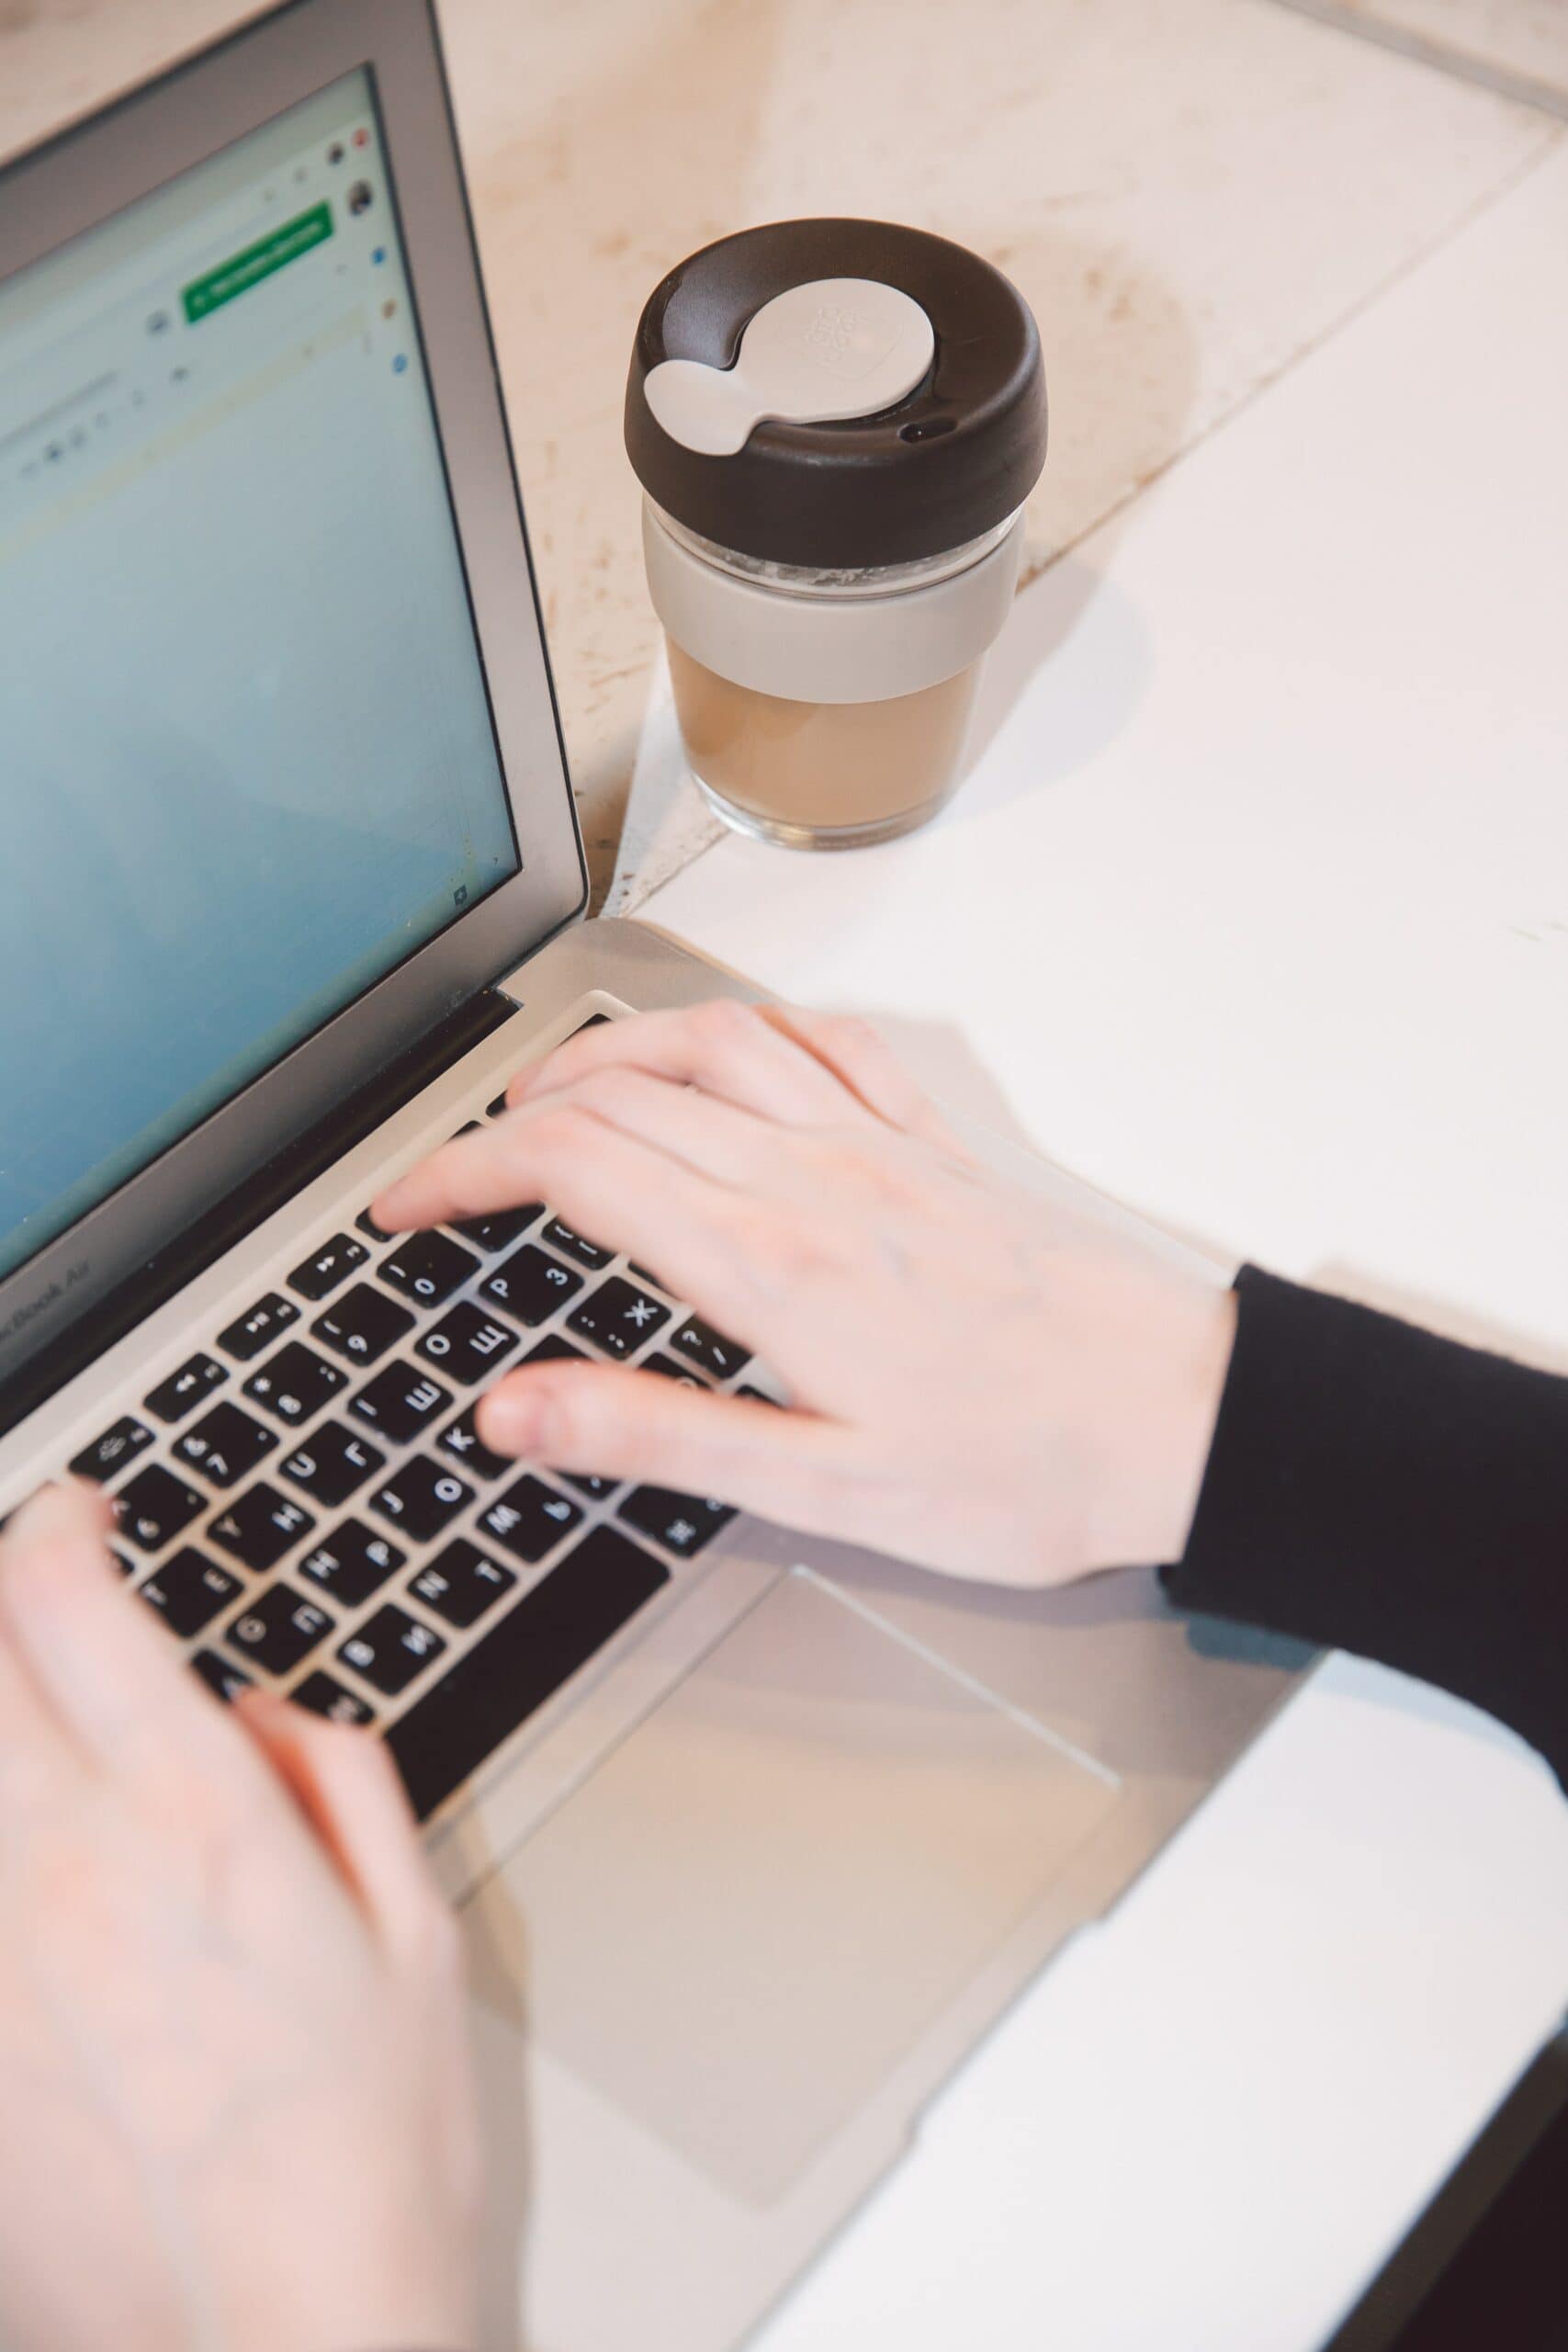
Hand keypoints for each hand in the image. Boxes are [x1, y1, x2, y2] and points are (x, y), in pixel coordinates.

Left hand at [0, 1483, 479, 2351]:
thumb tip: (263, 1709)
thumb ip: (345, 1781)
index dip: (59, 1530)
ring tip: (20, 1726)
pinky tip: (24, 1858)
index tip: (76, 1521)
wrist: (283, 2348)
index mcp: (201, 1824)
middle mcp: (69, 1871)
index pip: (72, 1607)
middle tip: (32, 1608)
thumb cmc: (371, 2158)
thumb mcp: (421, 1935)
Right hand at [374, 1001, 1234, 1584]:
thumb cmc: (1025, 1469)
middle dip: (507, 1121)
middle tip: (452, 1173)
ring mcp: (880, 1146)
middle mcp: (817, 1176)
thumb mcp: (822, 1491)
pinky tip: (729, 1054)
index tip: (407, 1206)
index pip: (575, 1171)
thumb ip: (656, 1434)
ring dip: (612, 1053)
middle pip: (621, 1097)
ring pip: (713, 1043)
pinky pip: (827, 1042)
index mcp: (772, 1261)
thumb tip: (517, 1413)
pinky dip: (747, 1030)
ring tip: (554, 1092)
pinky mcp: (937, 1144)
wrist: (1183, 1420)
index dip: (463, 1178)